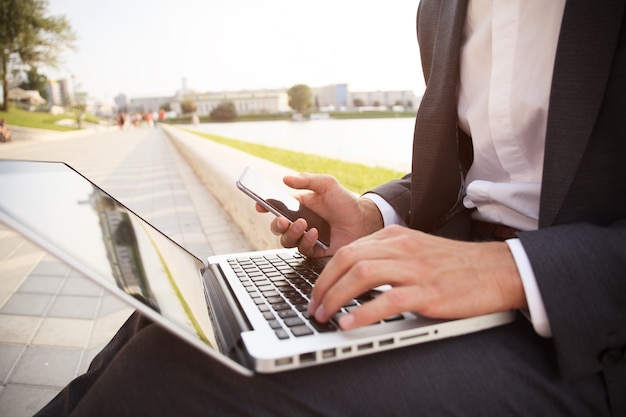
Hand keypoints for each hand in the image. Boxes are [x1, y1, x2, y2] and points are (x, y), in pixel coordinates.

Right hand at [256, 173, 382, 256]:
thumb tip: (285, 178)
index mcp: (298, 206)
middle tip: (282, 220)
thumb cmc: (345, 202)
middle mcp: (299, 222)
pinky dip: (305, 241)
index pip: (276, 207)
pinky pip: (302, 249)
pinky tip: (314, 233)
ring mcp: (306, 237)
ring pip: (286, 240)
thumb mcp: (327, 184)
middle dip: (275, 224)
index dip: (264, 206)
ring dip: (291, 233)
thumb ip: (307, 180)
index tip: (259, 205)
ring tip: (303, 224)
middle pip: (277, 227)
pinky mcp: (315, 250)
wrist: (364, 221)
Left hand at [308, 225, 526, 329]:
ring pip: (362, 275)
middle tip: (313, 307)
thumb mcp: (416, 250)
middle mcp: (402, 248)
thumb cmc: (455, 264)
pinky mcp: (430, 292)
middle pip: (348, 260)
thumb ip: (386, 257)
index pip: (347, 251)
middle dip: (323, 286)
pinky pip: (389, 300)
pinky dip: (363, 313)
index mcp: (395, 237)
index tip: (316, 293)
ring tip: (324, 316)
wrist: (497, 269)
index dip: (325, 274)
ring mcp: (415, 269)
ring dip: (335, 298)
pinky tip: (349, 325)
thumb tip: (353, 276)